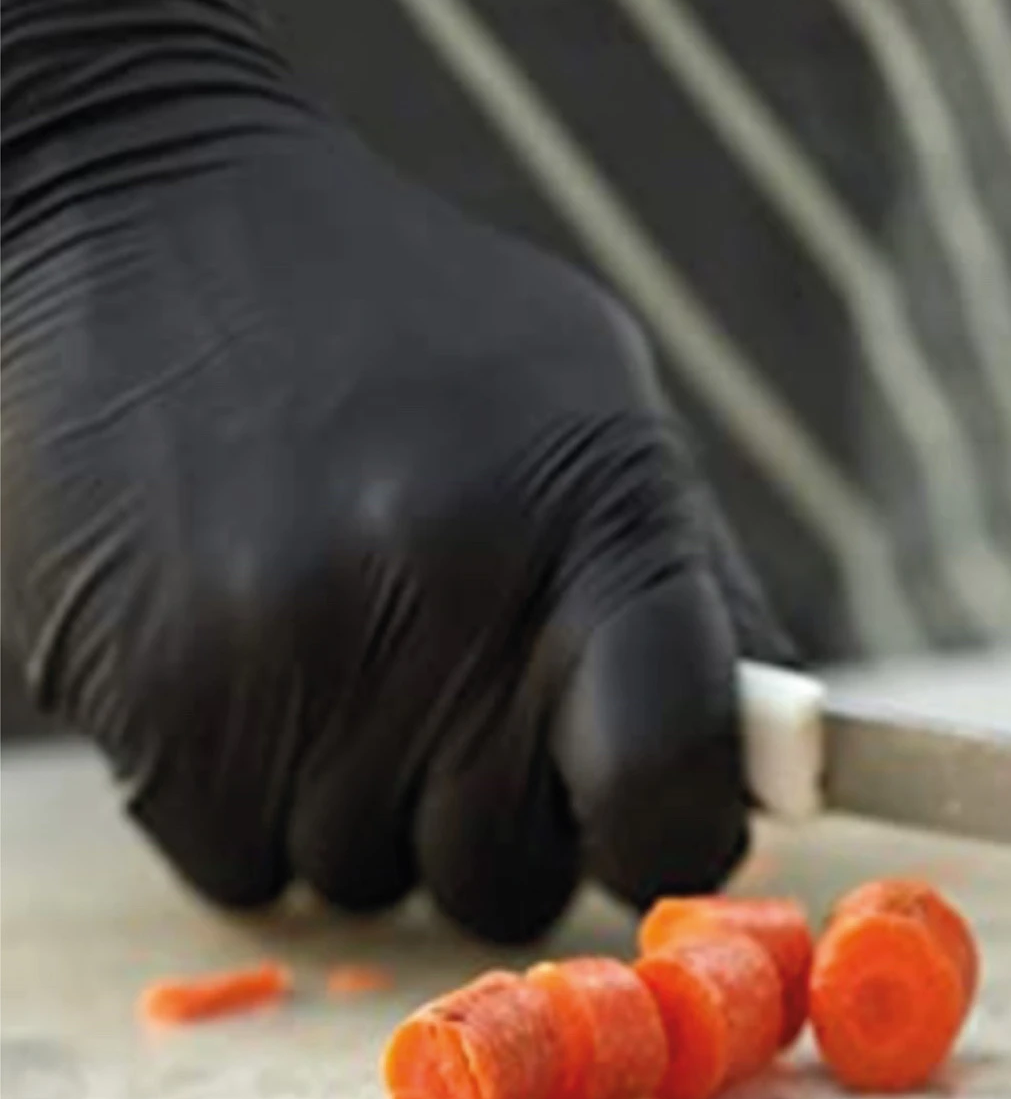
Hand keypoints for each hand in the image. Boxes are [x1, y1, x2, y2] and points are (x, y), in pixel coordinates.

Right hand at [1, 0, 785, 938]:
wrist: (153, 219)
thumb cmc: (409, 319)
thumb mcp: (595, 397)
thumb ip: (692, 583)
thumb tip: (768, 765)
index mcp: (594, 519)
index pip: (673, 782)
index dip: (677, 833)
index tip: (655, 817)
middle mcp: (450, 603)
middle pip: (516, 879)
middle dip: (506, 825)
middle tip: (464, 700)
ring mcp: (292, 665)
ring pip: (373, 878)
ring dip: (371, 803)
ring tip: (344, 636)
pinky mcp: (155, 714)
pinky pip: (242, 868)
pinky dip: (255, 798)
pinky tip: (249, 656)